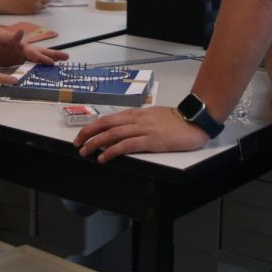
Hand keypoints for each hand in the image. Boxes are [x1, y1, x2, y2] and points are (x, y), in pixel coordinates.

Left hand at [0, 25, 68, 66]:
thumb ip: (8, 36)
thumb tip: (21, 33)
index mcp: (16, 42)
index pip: (31, 50)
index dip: (41, 56)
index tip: (51, 62)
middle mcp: (18, 49)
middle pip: (38, 52)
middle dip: (51, 54)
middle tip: (66, 57)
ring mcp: (16, 55)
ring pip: (33, 59)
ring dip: (45, 61)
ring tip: (57, 64)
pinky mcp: (11, 61)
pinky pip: (23, 66)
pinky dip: (32, 69)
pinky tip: (39, 72)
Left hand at [73, 106, 207, 162]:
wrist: (194, 120)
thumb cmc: (175, 120)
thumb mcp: (152, 116)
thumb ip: (137, 122)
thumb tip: (122, 130)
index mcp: (136, 114)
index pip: (108, 119)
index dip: (92, 127)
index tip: (82, 135)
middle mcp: (136, 119)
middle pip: (106, 124)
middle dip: (88, 134)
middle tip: (77, 144)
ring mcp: (143, 129)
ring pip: (113, 134)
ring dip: (96, 143)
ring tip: (85, 152)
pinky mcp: (151, 141)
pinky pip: (127, 145)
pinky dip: (112, 151)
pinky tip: (104, 157)